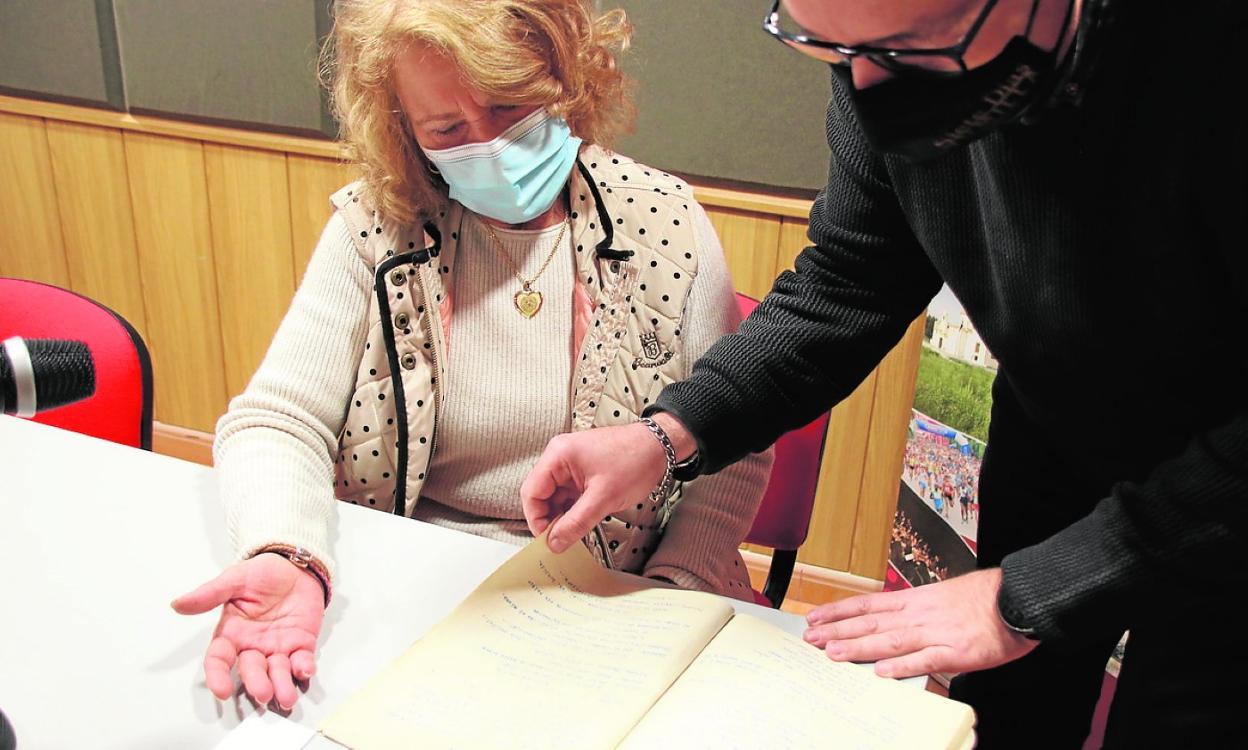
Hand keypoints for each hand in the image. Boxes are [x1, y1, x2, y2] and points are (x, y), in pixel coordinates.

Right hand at [172, 554, 324, 708]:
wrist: (295, 566)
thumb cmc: (263, 573)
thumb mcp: (235, 579)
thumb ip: (209, 594)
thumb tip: (178, 604)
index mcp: (232, 633)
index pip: (219, 660)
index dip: (218, 676)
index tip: (222, 690)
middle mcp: (253, 645)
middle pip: (251, 670)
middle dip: (257, 683)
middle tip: (262, 692)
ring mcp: (278, 647)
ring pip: (277, 672)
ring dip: (281, 685)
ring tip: (286, 697)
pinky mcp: (302, 644)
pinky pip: (302, 661)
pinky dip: (304, 668)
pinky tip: (306, 670)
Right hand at [521, 417, 682, 552]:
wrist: (659, 447)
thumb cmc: (635, 459)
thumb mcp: (604, 497)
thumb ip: (576, 522)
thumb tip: (555, 542)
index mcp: (559, 455)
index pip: (532, 491)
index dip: (535, 518)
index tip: (546, 539)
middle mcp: (560, 457)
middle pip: (541, 494)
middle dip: (549, 519)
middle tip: (559, 541)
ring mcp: (571, 464)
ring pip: (555, 497)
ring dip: (562, 516)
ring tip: (572, 535)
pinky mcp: (582, 472)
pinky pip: (569, 495)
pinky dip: (573, 510)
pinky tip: (580, 524)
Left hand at [802, 568, 1037, 678]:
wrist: (1019, 598)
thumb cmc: (985, 597)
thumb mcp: (944, 596)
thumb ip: (919, 609)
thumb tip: (896, 620)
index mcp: (916, 599)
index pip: (867, 603)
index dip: (839, 611)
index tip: (816, 616)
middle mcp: (920, 614)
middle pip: (871, 622)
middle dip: (838, 630)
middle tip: (811, 638)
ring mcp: (936, 633)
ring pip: (889, 640)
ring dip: (859, 647)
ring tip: (833, 653)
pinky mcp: (956, 652)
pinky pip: (925, 660)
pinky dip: (902, 665)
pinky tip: (882, 671)